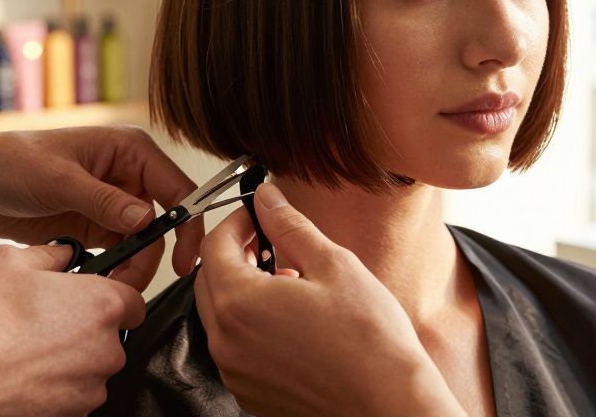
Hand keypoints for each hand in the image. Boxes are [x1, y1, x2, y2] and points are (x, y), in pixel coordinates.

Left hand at [0, 126, 202, 290]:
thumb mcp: (58, 179)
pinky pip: (122, 253)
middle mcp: (130, 176)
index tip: (183, 259)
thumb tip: (146, 220)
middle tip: (130, 287)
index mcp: (130, 151)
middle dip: (153, 256)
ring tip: (108, 290)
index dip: (188, 223)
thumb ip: (103, 199)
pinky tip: (98, 283)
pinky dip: (116, 271)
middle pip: (164, 222)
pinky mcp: (100, 227)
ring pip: (145, 244)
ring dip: (133, 268)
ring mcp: (116, 204)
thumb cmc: (14, 163)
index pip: (177, 187)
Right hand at [0, 242, 143, 416]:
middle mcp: (104, 351)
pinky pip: (68, 393)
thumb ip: (48, 254)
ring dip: (64, 355)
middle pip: (109, 333)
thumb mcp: (7, 260)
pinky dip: (49, 383)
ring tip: (21, 343)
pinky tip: (17, 369)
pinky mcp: (67, 416)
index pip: (134, 295)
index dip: (113, 289)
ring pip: (87, 365)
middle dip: (82, 323)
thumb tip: (61, 254)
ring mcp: (86, 390)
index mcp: (101, 306)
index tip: (92, 289)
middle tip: (42, 315)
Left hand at [194, 184, 465, 416]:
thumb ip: (290, 226)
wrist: (387, 404)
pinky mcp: (250, 393)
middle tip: (269, 240)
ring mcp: (236, 372)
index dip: (236, 221)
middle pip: (209, 280)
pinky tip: (290, 319)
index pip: (215, 245)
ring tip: (288, 280)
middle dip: (234, 253)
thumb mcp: (333, 264)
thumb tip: (267, 198)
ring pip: (221, 315)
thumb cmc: (369, 340)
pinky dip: (250, 325)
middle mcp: (227, 342)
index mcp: (240, 303)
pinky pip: (235, 348)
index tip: (258, 214)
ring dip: (241, 289)